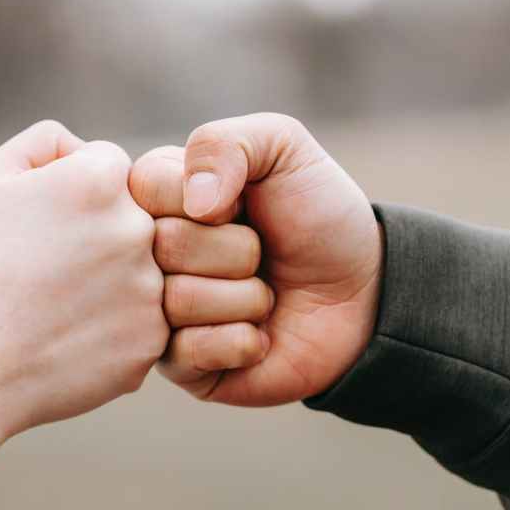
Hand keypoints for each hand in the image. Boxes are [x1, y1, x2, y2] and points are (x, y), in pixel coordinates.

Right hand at [0, 120, 168, 490]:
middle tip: (45, 274)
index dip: (70, 197)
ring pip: (140, 273)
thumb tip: (85, 147)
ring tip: (53, 309)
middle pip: (132, 219)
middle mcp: (138, 229)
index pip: (109, 168)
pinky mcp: (150, 342)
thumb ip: (45, 143)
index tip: (39, 229)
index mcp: (101, 180)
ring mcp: (150, 290)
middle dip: (96, 239)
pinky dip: (110, 331)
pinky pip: (140, 323)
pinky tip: (66, 339)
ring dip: (107, 285)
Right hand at [130, 114, 382, 406]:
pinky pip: (189, 352)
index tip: (240, 203)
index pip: (144, 186)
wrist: (365, 294)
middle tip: (260, 255)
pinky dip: (241, 340)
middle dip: (236, 249)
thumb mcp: (283, 149)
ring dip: (245, 297)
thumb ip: (225, 143)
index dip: (206, 196)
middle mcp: (147, 256)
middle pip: (163, 245)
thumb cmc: (318, 217)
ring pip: (178, 300)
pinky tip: (258, 336)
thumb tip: (193, 204)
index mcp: (157, 199)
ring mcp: (158, 313)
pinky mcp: (179, 366)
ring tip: (264, 295)